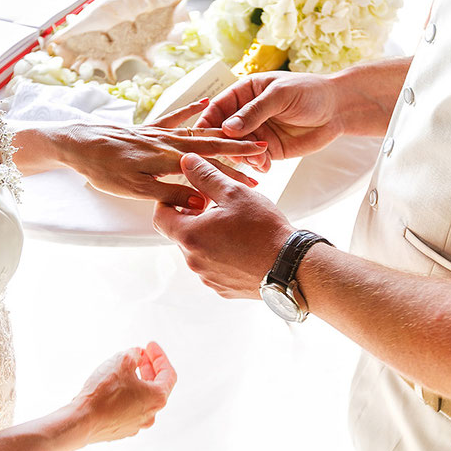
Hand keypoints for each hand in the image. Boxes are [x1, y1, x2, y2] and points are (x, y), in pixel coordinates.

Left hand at [57, 100, 266, 208]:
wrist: (76, 143)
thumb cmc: (103, 169)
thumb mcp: (136, 190)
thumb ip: (171, 194)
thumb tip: (202, 202)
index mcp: (169, 159)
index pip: (211, 164)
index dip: (236, 169)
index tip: (258, 173)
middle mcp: (168, 142)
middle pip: (211, 145)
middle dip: (238, 149)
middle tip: (264, 151)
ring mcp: (159, 133)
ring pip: (199, 132)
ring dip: (224, 134)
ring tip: (246, 134)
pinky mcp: (148, 128)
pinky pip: (176, 117)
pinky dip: (192, 110)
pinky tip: (206, 103)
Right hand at [74, 342, 176, 442]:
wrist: (82, 421)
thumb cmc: (104, 391)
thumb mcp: (122, 361)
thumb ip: (135, 354)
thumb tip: (137, 354)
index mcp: (157, 398)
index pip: (168, 373)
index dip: (159, 357)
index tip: (150, 345)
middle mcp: (151, 414)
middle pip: (156, 387)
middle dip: (149, 368)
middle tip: (140, 355)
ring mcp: (137, 425)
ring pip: (141, 398)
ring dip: (137, 382)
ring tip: (125, 369)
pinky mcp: (122, 430)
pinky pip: (128, 409)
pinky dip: (126, 395)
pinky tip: (113, 387)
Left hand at [153, 154, 295, 298]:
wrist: (289, 267)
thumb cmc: (263, 229)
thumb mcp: (234, 194)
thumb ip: (206, 176)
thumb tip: (186, 161)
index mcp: (190, 236)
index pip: (160, 216)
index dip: (170, 202)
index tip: (187, 195)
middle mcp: (193, 260)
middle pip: (180, 234)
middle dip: (193, 219)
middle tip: (217, 207)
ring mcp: (207, 277)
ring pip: (198, 251)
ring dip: (208, 237)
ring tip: (234, 227)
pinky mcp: (222, 288)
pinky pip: (213, 268)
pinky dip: (221, 255)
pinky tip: (242, 246)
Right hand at [196, 71, 345, 172]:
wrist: (338, 108)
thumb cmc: (310, 91)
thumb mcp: (280, 95)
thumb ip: (255, 112)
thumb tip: (228, 128)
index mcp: (244, 93)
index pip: (217, 109)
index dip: (207, 123)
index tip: (202, 137)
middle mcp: (246, 114)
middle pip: (222, 133)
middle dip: (224, 145)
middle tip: (232, 154)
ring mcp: (256, 133)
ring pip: (236, 149)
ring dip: (242, 157)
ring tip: (257, 159)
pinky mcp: (269, 150)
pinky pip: (254, 160)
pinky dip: (256, 165)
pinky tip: (265, 165)